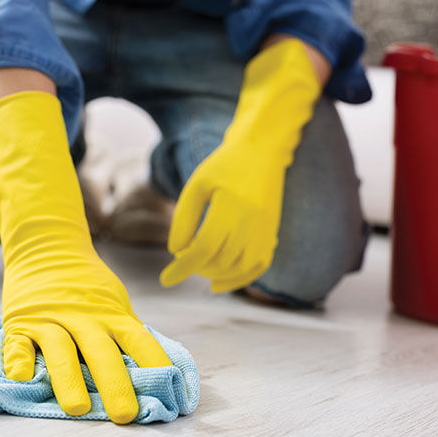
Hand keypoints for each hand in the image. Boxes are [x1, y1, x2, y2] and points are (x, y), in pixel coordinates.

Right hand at [0, 91, 170, 423]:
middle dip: (115, 384)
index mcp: (110, 314)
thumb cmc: (86, 286)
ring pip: (60, 350)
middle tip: (126, 414)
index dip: (153, 362)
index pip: (138, 338)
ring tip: (78, 408)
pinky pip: (17, 343)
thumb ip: (125, 332)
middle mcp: (82, 317)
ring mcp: (49, 320)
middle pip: (101, 351)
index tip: (169, 386)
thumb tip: (154, 368)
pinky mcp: (20, 322)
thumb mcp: (113, 303)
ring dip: (69, 379)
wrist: (46, 246)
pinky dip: (18, 359)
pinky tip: (21, 378)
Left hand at [159, 38, 322, 291]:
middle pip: (221, 260)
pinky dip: (239, 280)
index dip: (183, 267)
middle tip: (182, 259)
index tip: (165, 280)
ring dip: (215, 275)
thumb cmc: (224, 166)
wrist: (262, 152)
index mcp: (231, 205)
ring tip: (198, 267)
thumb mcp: (197, 185)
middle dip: (196, 267)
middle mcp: (253, 221)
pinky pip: (259, 266)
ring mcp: (266, 229)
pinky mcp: (272, 233)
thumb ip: (184, 218)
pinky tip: (217, 285)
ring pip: (240, 268)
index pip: (205, 247)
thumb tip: (176, 252)